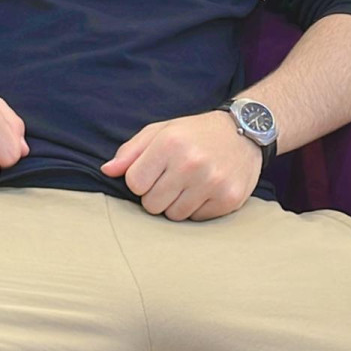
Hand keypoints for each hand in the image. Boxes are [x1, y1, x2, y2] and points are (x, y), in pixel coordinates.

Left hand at [100, 111, 262, 221]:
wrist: (244, 130)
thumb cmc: (195, 133)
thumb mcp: (161, 131)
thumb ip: (131, 151)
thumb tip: (107, 171)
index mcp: (169, 143)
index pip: (134, 183)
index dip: (140, 180)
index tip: (152, 172)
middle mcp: (190, 163)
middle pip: (152, 205)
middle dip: (157, 195)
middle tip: (171, 180)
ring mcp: (212, 182)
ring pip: (174, 216)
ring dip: (176, 204)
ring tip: (189, 184)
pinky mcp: (229, 199)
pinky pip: (197, 219)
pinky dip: (197, 208)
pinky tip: (205, 189)